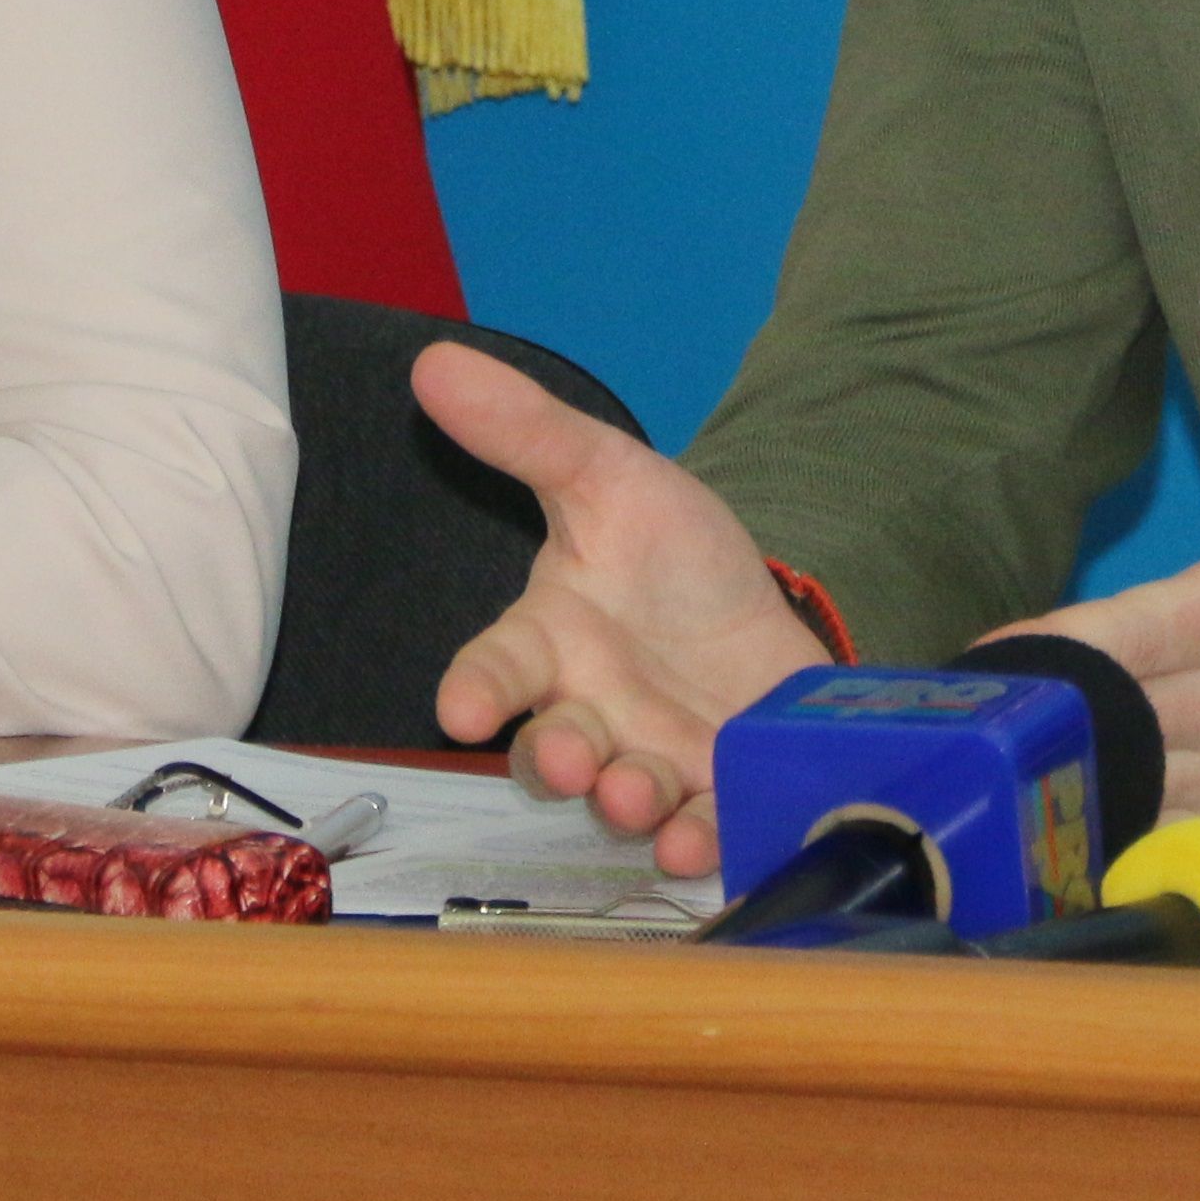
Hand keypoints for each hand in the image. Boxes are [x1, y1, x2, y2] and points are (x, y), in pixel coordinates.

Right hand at [419, 341, 831, 879]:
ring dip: (625, 803)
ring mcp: (650, 763)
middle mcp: (589, 713)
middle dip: (554, 759)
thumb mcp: (610, 478)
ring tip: (638, 797)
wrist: (764, 621)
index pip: (497, 666)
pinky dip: (696, 841)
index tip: (460, 709)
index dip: (477, 688)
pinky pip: (697, 831)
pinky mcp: (714, 796)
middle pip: (550, 748)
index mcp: (552, 641)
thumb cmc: (671, 558)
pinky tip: (700, 838)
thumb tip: (435, 359)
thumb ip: (528, 433)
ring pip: (619, 797)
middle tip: (569, 757)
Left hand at [1006, 264, 1199, 818]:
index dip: (1048, 649)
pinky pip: (1170, 823)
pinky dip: (1116, 814)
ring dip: (1065, 771)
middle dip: (1035, 714)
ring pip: (1135, 784)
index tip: (980, 655)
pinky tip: (1063, 805)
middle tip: (956, 709)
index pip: (1129, 635)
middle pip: (1113, 718)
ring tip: (986, 759)